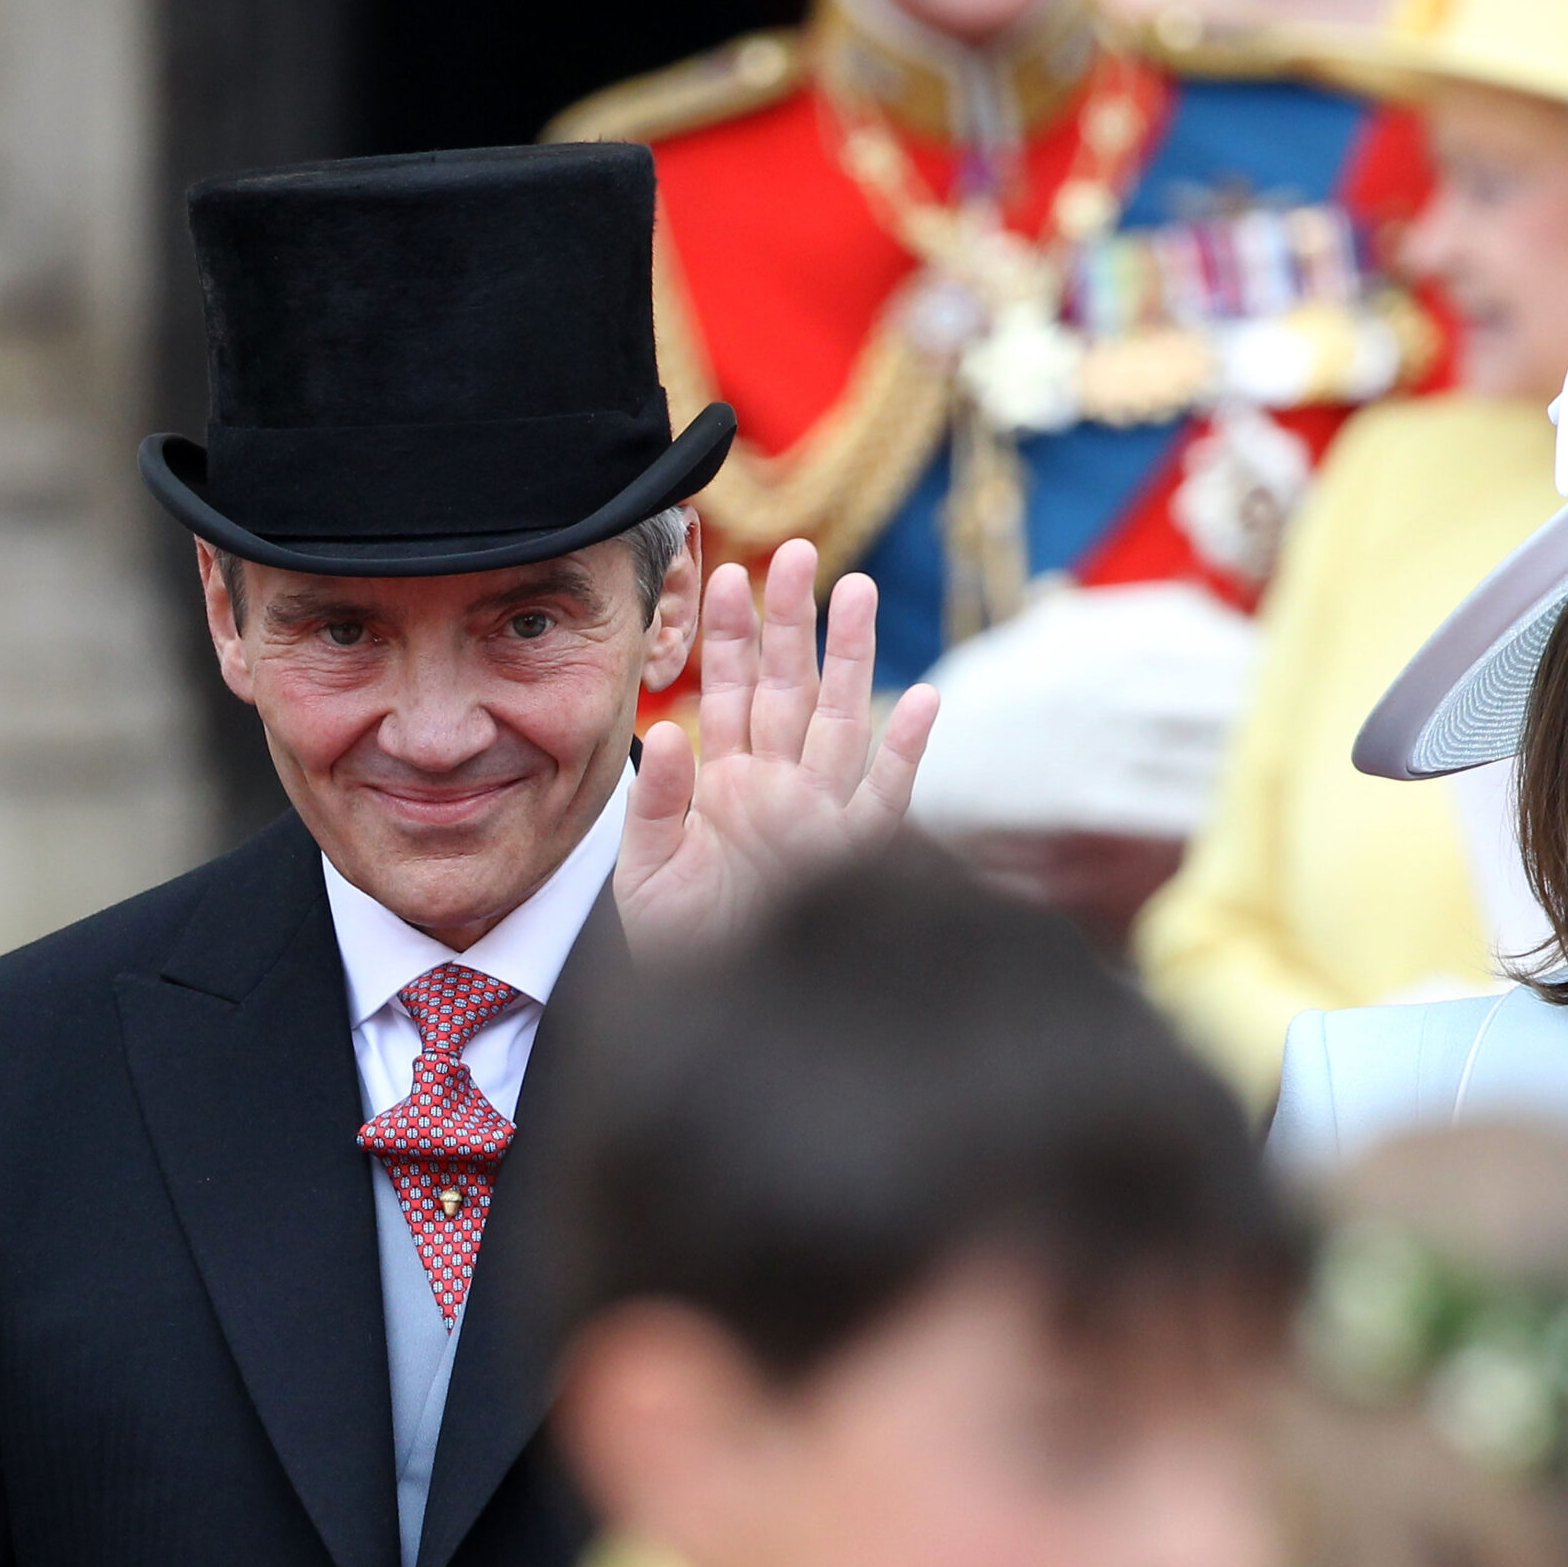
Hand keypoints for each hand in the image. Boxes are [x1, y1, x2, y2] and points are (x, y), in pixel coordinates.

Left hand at [615, 538, 938, 957]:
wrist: (713, 1013)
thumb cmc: (678, 947)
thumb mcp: (646, 874)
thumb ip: (659, 804)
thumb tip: (666, 733)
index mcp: (728, 783)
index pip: (728, 691)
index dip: (728, 633)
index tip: (723, 571)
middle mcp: (779, 788)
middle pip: (791, 687)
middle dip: (793, 620)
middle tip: (799, 553)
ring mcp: (819, 817)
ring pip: (840, 722)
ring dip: (850, 659)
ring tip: (858, 592)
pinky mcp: (851, 858)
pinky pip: (884, 799)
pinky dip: (904, 751)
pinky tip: (921, 699)